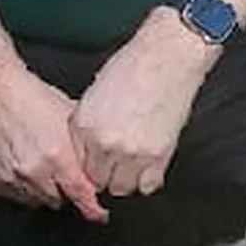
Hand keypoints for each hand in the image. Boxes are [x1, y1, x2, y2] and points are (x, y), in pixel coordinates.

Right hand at [0, 51, 103, 220]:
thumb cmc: (29, 96)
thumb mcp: (71, 116)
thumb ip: (84, 147)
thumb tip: (101, 166)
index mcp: (57, 155)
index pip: (81, 195)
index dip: (92, 209)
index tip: (98, 214)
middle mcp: (33, 170)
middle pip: (59, 199)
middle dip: (63, 189)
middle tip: (58, 168)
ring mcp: (10, 177)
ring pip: (35, 200)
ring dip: (41, 188)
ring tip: (38, 161)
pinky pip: (12, 194)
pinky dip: (19, 185)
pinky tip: (20, 162)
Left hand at [71, 19, 217, 206]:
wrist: (168, 56)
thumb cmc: (134, 66)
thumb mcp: (94, 94)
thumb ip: (88, 125)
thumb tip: (88, 149)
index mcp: (84, 125)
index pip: (78, 165)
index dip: (90, 163)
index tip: (99, 162)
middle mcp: (104, 142)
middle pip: (98, 181)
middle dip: (107, 173)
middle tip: (117, 161)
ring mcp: (132, 152)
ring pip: (122, 188)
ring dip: (127, 178)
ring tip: (133, 162)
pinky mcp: (158, 155)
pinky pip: (149, 185)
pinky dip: (148, 179)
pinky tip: (149, 163)